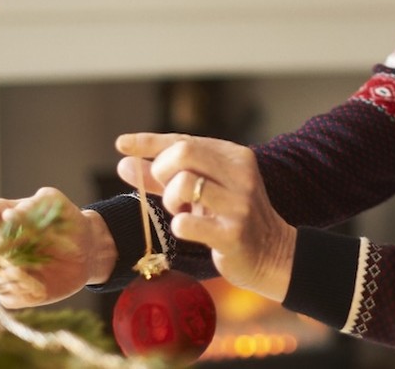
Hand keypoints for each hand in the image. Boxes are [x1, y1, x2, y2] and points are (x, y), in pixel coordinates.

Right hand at [0, 187, 117, 308]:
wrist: (85, 249)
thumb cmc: (66, 221)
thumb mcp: (56, 203)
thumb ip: (36, 202)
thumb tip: (9, 216)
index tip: (0, 238)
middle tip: (19, 262)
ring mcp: (0, 271)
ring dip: (10, 279)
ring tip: (34, 274)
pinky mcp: (12, 293)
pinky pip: (6, 299)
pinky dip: (21, 294)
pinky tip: (40, 287)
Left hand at [116, 133, 296, 301]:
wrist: (272, 255)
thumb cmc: (231, 219)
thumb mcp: (203, 192)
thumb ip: (164, 177)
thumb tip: (124, 162)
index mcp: (235, 156)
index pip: (184, 139)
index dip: (149, 141)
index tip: (122, 144)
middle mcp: (240, 174)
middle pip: (184, 152)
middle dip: (162, 170)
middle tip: (167, 191)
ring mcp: (239, 203)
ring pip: (184, 182)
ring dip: (170, 199)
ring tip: (180, 210)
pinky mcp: (233, 233)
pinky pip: (187, 223)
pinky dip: (178, 226)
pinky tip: (187, 229)